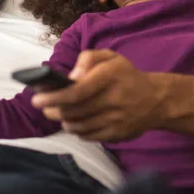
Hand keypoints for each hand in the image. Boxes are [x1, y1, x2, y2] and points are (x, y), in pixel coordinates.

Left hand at [31, 50, 166, 141]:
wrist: (156, 100)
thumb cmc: (126, 76)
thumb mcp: (110, 57)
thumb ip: (88, 59)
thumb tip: (71, 77)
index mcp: (111, 76)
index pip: (77, 91)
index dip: (54, 97)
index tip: (37, 100)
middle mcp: (115, 99)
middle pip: (73, 111)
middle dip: (53, 111)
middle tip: (45, 108)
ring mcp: (116, 120)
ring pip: (78, 126)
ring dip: (64, 121)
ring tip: (60, 114)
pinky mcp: (117, 135)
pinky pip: (88, 136)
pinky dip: (77, 130)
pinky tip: (77, 122)